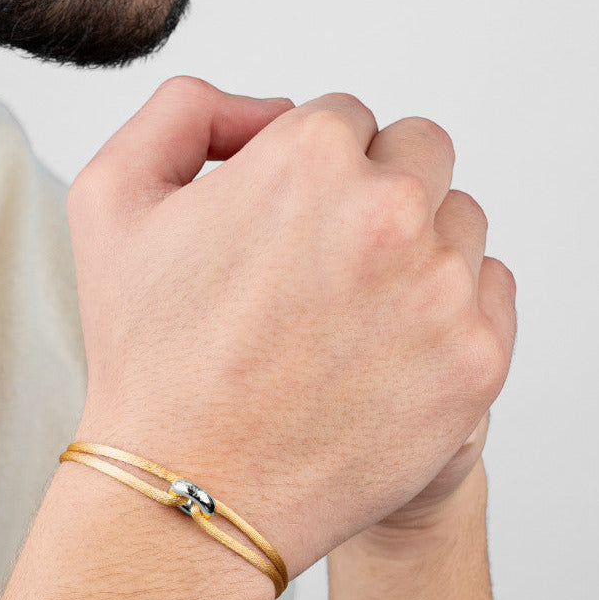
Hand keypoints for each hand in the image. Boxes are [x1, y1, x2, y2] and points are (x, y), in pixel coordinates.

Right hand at [67, 77, 515, 579]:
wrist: (190, 489)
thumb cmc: (146, 357)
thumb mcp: (108, 200)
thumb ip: (182, 113)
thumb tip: (271, 110)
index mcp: (311, 156)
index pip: (345, 120)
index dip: (305, 176)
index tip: (279, 232)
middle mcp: (391, 210)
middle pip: (418, 156)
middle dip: (374, 194)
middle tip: (320, 269)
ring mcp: (443, 288)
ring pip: (460, 225)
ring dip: (415, 251)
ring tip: (346, 321)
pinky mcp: (478, 361)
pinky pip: (491, 294)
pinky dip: (448, 312)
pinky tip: (384, 353)